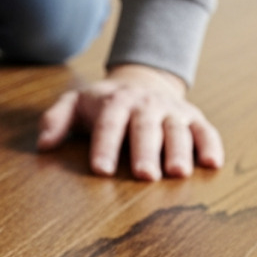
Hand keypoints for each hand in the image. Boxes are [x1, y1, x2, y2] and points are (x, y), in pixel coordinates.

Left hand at [37, 64, 222, 179]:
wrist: (142, 81)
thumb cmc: (103, 104)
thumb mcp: (75, 104)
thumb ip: (56, 120)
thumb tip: (43, 144)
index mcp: (115, 102)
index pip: (108, 124)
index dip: (105, 146)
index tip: (101, 170)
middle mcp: (145, 105)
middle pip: (145, 128)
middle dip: (145, 151)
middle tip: (144, 175)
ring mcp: (171, 111)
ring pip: (177, 130)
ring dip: (179, 150)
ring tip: (178, 173)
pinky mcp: (193, 118)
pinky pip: (205, 131)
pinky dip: (211, 145)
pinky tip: (212, 164)